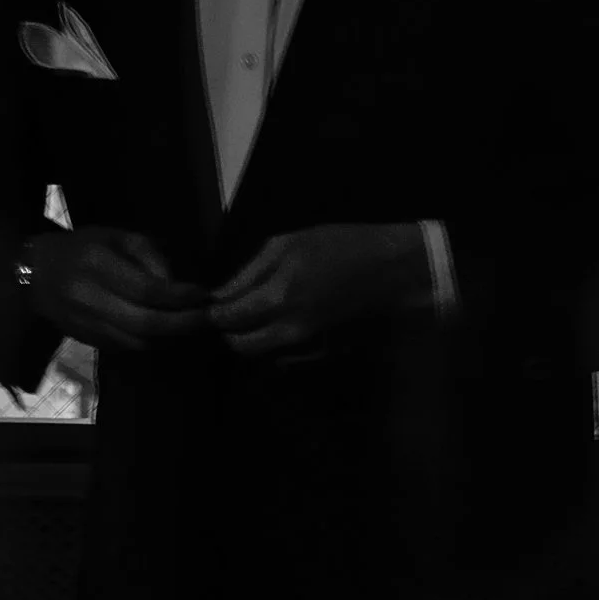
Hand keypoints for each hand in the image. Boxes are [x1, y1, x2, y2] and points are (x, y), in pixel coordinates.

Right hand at [20, 223, 205, 352]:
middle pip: (145, 324)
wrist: (35, 275)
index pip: (145, 289)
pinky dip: (155, 344)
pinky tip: (171, 334)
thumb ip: (147, 254)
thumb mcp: (114, 236)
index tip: (204, 294)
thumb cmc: (81, 248)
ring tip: (195, 327)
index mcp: (96, 264)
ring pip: (140, 343)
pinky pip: (130, 349)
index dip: (179, 296)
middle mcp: (90, 299)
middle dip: (183, 324)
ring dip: (173, 339)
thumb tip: (176, 284)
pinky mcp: (91, 342)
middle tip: (209, 318)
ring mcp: (89, 325)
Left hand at [209, 223, 432, 360]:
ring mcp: (308, 344)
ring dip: (249, 338)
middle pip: (242, 346)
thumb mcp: (288, 244)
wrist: (391, 269)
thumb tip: (221, 294)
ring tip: (250, 313)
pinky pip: (285, 356)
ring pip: (262, 354)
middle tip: (226, 311)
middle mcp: (290, 329)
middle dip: (228, 331)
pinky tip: (277, 321)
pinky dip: (273, 344)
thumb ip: (250, 272)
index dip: (213, 314)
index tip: (207, 304)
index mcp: (279, 296)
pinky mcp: (322, 351)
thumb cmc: (339, 246)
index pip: (229, 318)